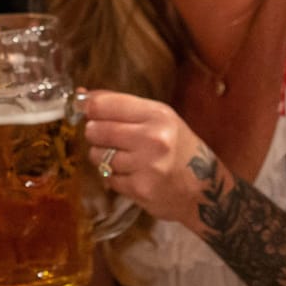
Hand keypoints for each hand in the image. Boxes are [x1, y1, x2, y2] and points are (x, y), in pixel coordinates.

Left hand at [82, 90, 222, 229]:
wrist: (205, 191)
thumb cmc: (178, 149)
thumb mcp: (159, 119)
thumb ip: (121, 105)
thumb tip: (80, 95)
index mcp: (158, 114)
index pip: (103, 104)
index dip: (88, 107)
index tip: (87, 111)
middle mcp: (154, 138)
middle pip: (95, 129)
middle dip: (95, 134)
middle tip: (107, 138)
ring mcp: (147, 165)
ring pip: (97, 155)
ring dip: (102, 157)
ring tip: (122, 157)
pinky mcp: (141, 189)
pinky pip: (108, 177)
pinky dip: (114, 177)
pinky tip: (132, 175)